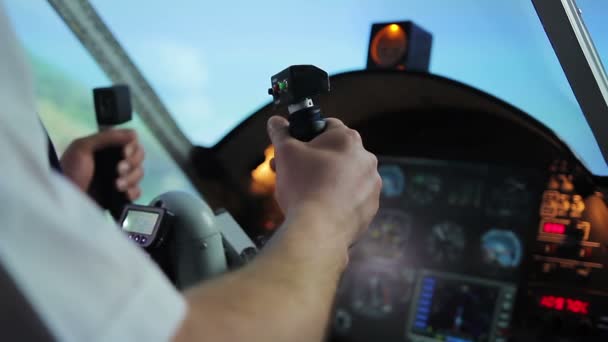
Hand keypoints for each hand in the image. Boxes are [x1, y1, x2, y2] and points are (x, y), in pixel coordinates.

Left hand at [60, 129, 144, 200]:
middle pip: (139, 157)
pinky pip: (137, 191)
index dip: (132, 147)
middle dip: (132, 163)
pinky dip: (133, 192)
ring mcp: (119, 178)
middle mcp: (114, 160)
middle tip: (118, 170)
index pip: (131, 142)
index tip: (124, 153)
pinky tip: (123, 194)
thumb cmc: (70, 170)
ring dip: (131, 178)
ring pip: (139, 173)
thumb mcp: (82, 147)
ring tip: (117, 185)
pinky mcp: (121, 195)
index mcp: (106, 147)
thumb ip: (106, 137)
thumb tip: (133, 134)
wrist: (65, 201)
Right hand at [267, 116, 380, 247]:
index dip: (306, 136)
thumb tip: (275, 122)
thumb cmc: (303, 187)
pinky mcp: (370, 209)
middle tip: (291, 172)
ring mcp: (372, 186)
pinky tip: (320, 208)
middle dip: (313, 161)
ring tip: (304, 193)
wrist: (317, 230)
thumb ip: (281, 133)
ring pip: (344, 177)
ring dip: (326, 180)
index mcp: (348, 140)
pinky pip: (351, 199)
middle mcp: (366, 160)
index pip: (326, 126)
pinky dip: (337, 201)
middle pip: (335, 154)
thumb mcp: (285, 152)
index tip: (294, 148)